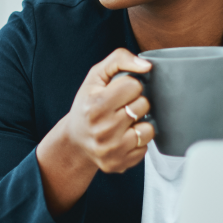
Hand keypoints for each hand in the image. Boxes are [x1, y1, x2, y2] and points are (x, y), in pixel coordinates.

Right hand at [36, 48, 154, 215]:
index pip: (134, 85)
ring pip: (148, 129)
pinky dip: (137, 141)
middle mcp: (103, 129)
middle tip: (120, 108)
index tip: (117, 92)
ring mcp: (112, 149)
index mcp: (96, 105)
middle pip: (143, 105)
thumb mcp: (95, 76)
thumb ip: (119, 59)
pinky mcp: (119, 163)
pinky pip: (145, 147)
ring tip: (124, 123)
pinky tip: (123, 138)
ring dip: (139, 124)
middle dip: (135, 103)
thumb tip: (147, 66)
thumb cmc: (87, 105)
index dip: (128, 86)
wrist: (74, 140)